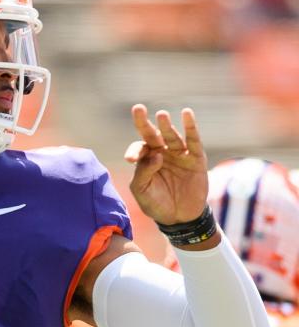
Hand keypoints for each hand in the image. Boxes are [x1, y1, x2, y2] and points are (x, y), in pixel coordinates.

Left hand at [124, 104, 206, 225]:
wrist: (179, 218)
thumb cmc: (156, 203)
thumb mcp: (142, 191)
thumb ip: (143, 173)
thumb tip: (155, 155)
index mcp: (146, 160)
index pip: (139, 148)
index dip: (134, 151)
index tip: (131, 159)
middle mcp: (162, 152)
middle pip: (152, 134)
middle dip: (144, 122)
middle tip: (137, 108)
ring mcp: (179, 154)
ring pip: (171, 136)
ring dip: (166, 125)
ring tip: (161, 115)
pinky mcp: (196, 159)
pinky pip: (193, 140)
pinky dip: (191, 127)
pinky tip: (187, 114)